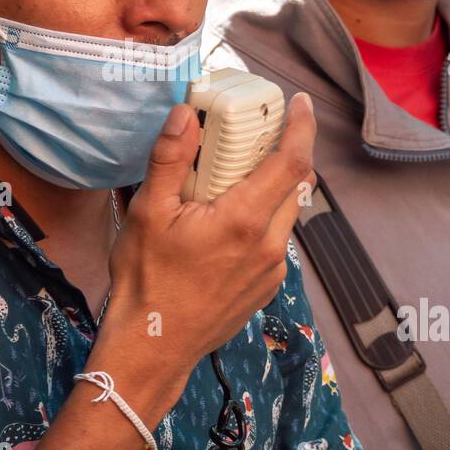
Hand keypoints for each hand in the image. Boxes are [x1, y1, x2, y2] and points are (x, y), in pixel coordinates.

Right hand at [96, 92, 316, 394]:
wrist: (153, 347)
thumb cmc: (146, 280)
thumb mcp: (148, 212)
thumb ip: (170, 158)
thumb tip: (184, 113)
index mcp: (245, 220)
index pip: (293, 162)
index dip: (303, 127)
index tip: (301, 102)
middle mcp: (270, 245)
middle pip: (296, 185)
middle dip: (286, 152)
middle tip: (259, 131)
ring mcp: (272, 270)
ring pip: (287, 214)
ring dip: (273, 187)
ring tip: (238, 175)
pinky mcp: (265, 288)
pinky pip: (275, 241)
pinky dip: (263, 218)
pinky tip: (229, 219)